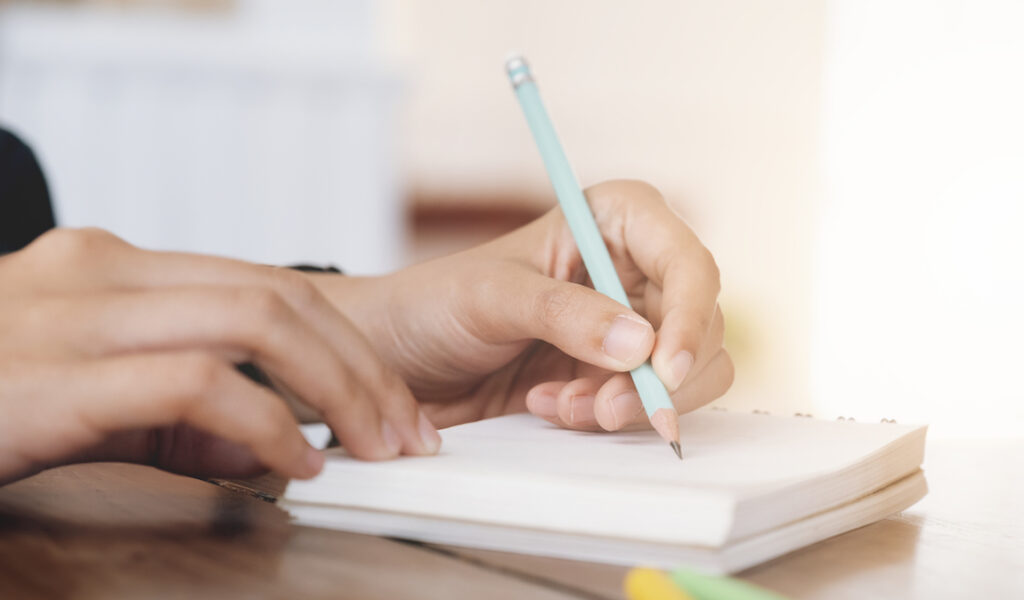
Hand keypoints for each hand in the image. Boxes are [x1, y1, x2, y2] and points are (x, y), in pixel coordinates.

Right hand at [0, 228, 440, 485]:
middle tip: (405, 428)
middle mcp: (99, 274)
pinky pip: (197, 384)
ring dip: (337, 389)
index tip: (388, 400)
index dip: (345, 343)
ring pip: (256, 322)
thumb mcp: (89, 400)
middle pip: (280, 294)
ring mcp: (74, 316)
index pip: (266, 283)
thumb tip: (267, 442)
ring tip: (371, 445)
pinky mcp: (54, 375)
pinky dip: (265, 424)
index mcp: (113, 270)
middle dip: (363, 366)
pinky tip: (292, 464)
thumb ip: (174, 410)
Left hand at [312, 180, 731, 430]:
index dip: (689, 314)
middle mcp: (631, 271)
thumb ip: (564, 313)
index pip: (687, 261)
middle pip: (699, 325)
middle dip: (657, 376)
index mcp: (613, 222)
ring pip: (682, 373)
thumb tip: (640, 343)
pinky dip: (606, 415)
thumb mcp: (491, 296)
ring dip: (630, 402)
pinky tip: (549, 405)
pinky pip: (644, 404)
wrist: (396, 359)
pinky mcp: (610, 374)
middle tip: (604, 408)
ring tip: (561, 406)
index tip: (662, 366)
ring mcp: (625, 326)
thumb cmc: (434, 302)